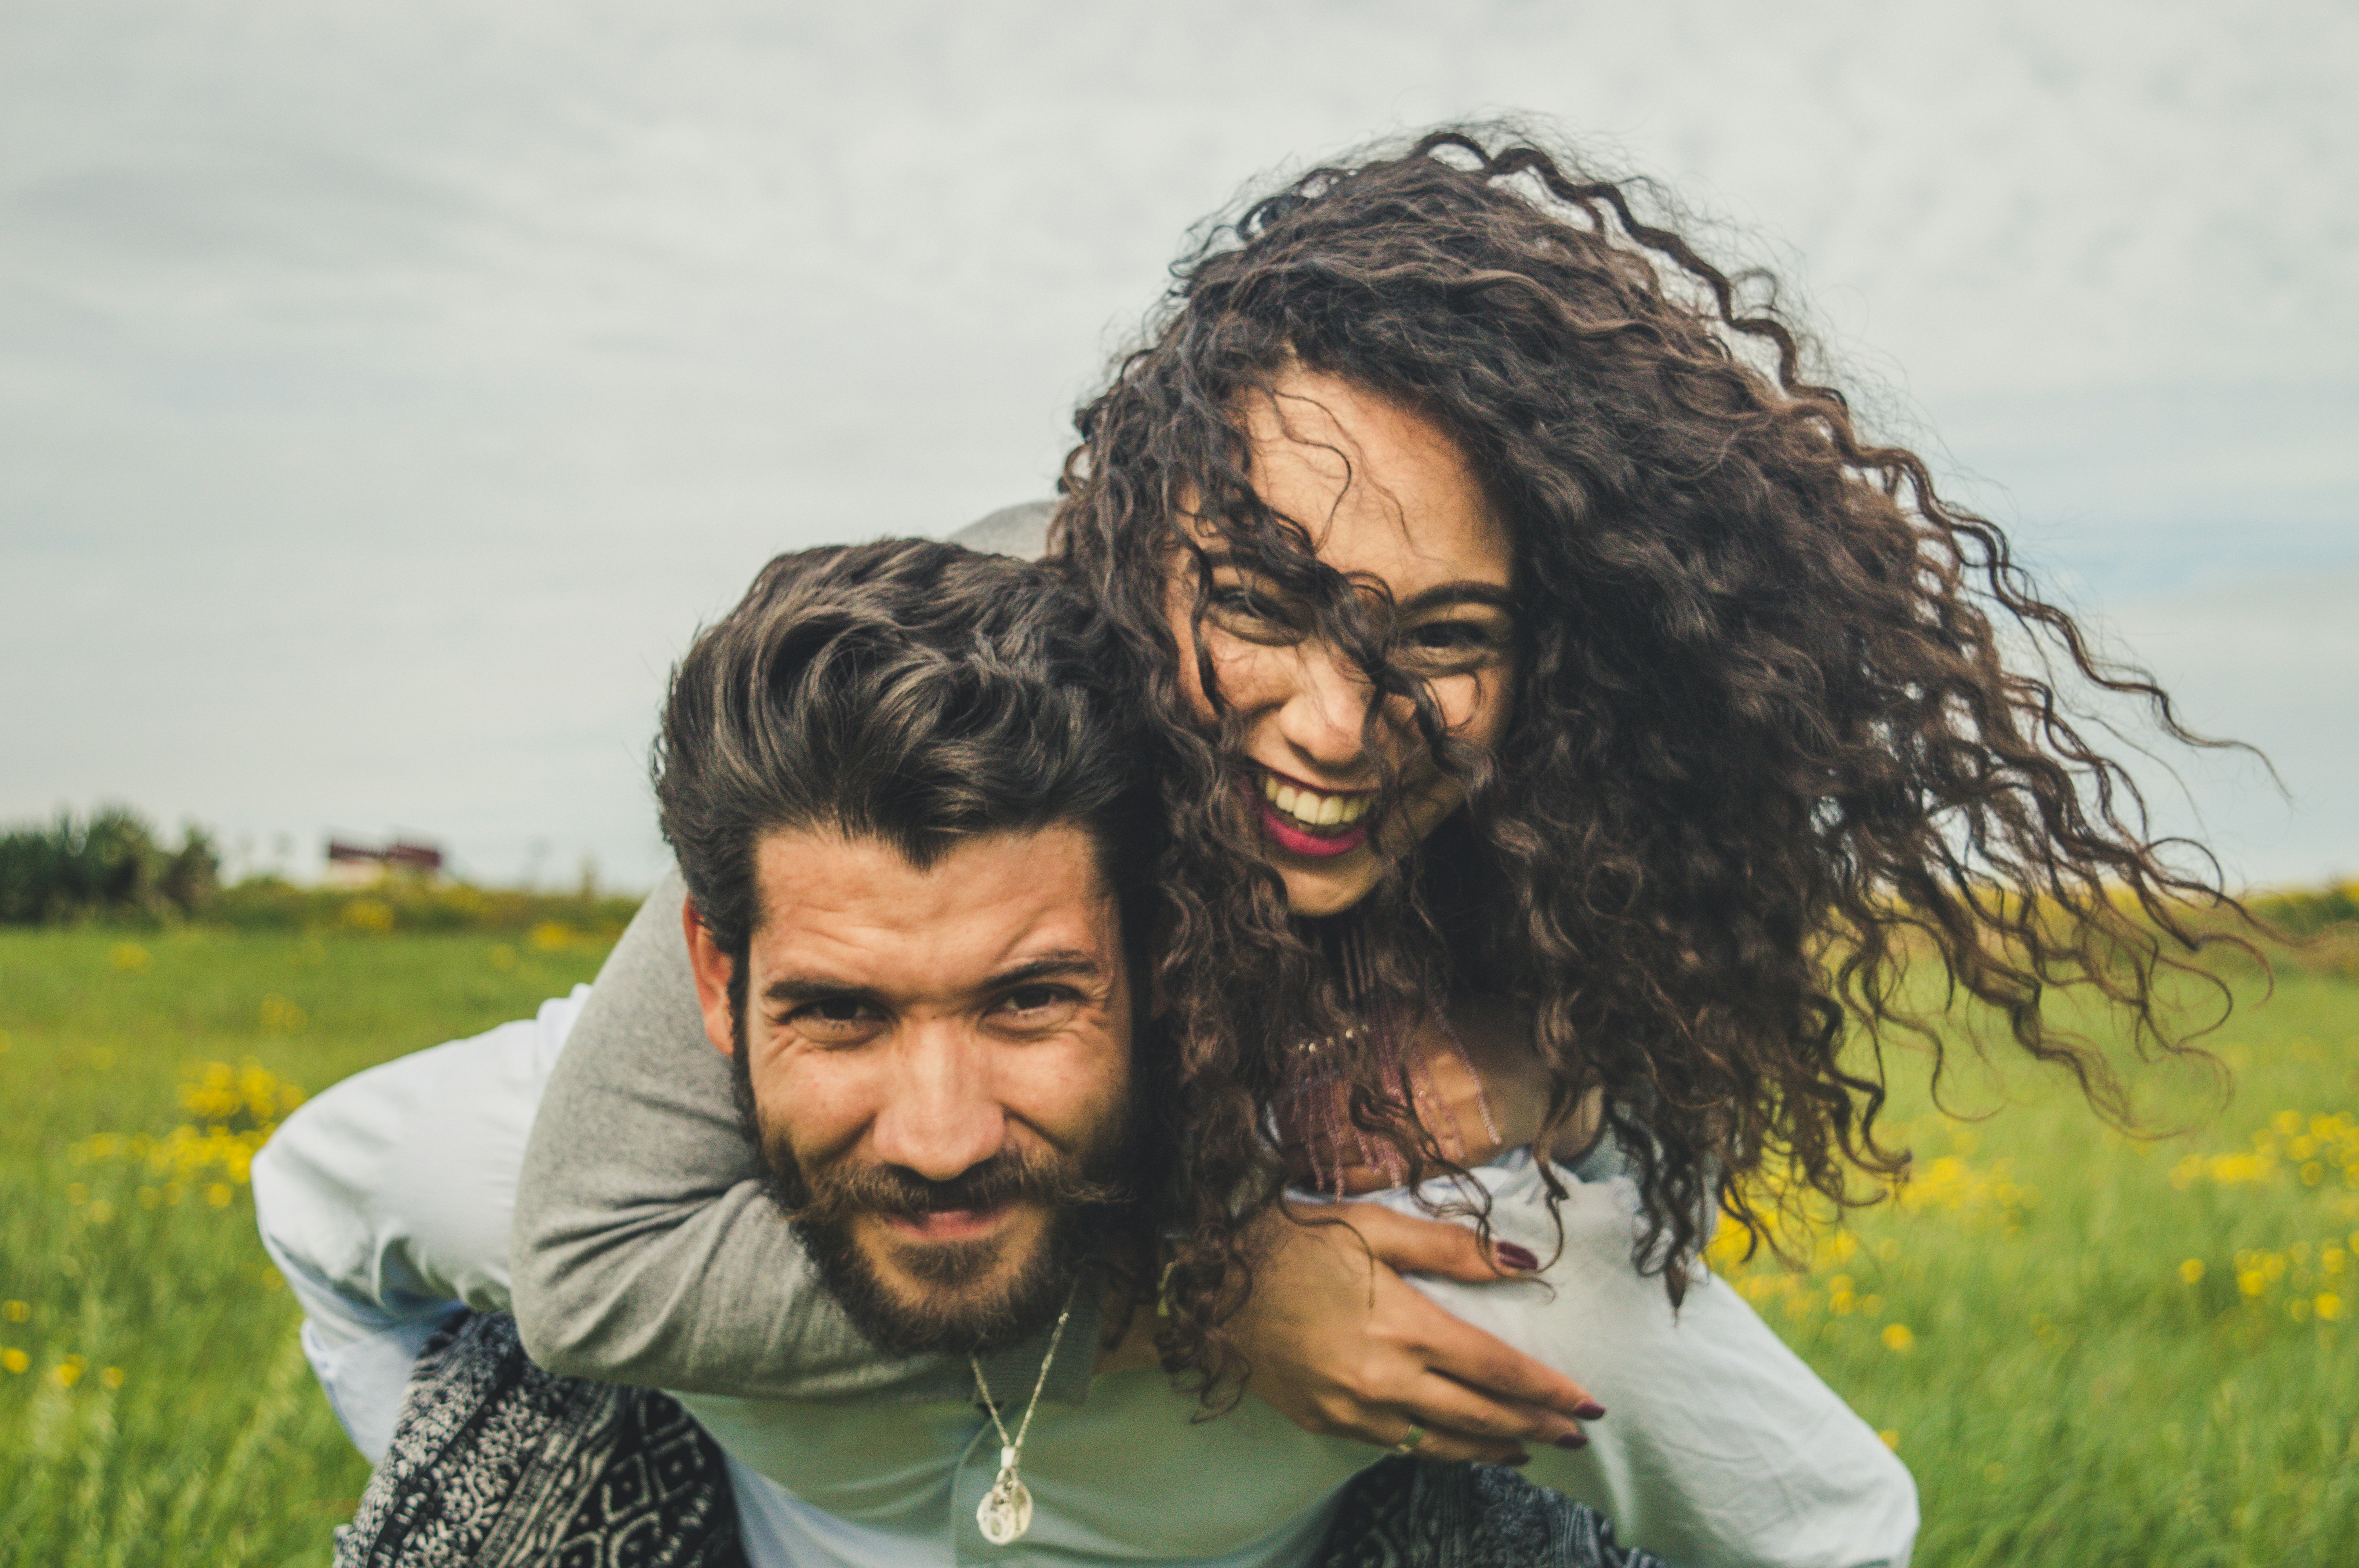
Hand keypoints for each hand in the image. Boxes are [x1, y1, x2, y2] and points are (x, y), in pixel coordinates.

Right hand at [1229, 1200, 1602, 1463]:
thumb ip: (1451, 1248)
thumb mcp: (1371, 1225)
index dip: (1546, 1389)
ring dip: (1491, 1448)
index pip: (1495, 1369)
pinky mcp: (1322, 1422)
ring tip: (1529, 1449)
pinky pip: (1396, 1446)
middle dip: (1534, 1426)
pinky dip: (1436, 1448)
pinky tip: (1456, 1444)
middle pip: (1479, 1415)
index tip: (1587, 1400)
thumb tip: (1522, 1260)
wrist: (1203, 1282)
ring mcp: (1350, 1410)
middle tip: (1576, 1433)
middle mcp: (1382, 1380)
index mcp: (1402, 1326)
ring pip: (1440, 1443)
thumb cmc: (1289, 1239)